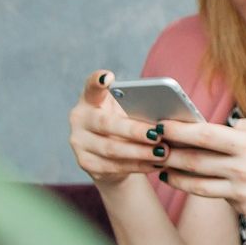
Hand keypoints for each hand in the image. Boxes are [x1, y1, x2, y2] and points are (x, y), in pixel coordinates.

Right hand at [67, 70, 165, 189]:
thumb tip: (166, 111)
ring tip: (163, 152)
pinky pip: (114, 166)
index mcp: (90, 99)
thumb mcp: (126, 111)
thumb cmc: (123, 124)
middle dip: (134, 130)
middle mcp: (80, 118)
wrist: (108, 156)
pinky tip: (155, 164)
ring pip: (111, 149)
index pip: (91, 86)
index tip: (108, 78)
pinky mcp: (86, 163)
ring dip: (140, 152)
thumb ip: (137, 107)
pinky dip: (138, 166)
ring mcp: (79, 142)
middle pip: (106, 123)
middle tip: (158, 134)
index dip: (98, 81)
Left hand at [154, 117, 245, 220]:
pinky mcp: (245, 210)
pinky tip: (204, 181)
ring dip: (177, 177)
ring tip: (165, 169)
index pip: (204, 136)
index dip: (178, 130)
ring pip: (198, 186)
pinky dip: (211, 188)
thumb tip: (222, 128)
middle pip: (194, 162)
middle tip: (152, 147)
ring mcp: (242, 193)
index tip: (160, 125)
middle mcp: (242, 170)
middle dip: (169, 153)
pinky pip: (221, 197)